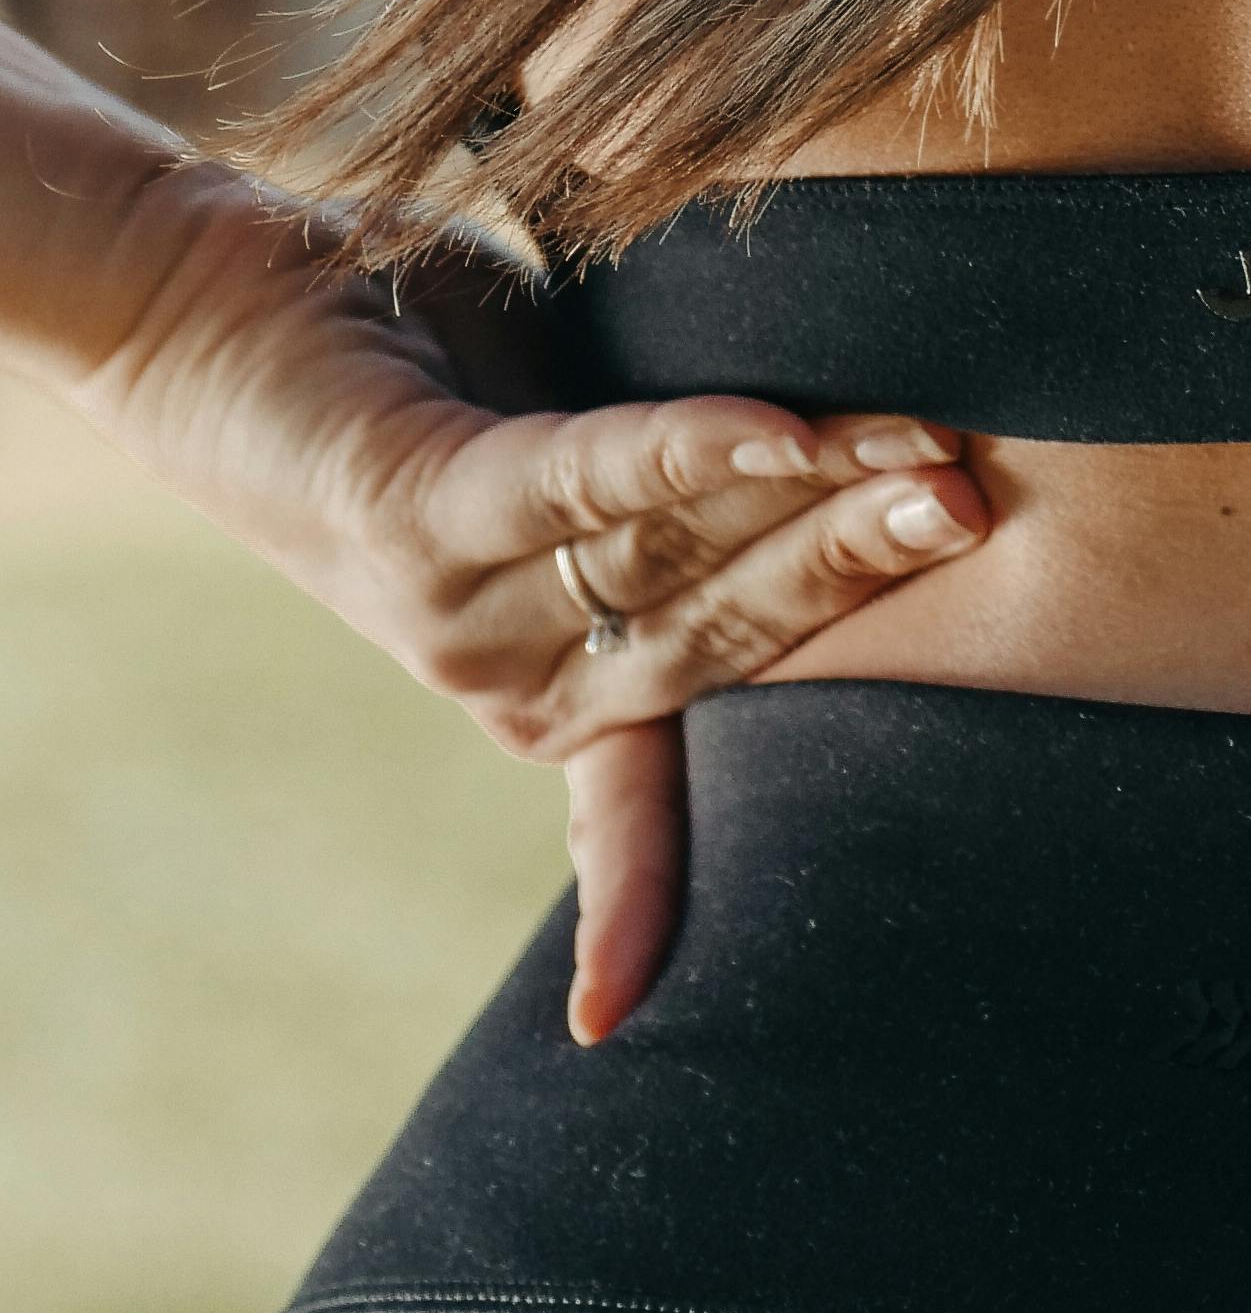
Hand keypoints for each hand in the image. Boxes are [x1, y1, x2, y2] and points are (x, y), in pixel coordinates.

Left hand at [59, 131, 988, 1041]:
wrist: (202, 302)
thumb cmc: (413, 359)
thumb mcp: (567, 430)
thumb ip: (689, 469)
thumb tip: (880, 440)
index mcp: (544, 683)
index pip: (665, 771)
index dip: (678, 870)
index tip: (643, 1011)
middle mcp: (503, 673)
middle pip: (727, 634)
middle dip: (867, 574)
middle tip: (987, 509)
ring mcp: (456, 603)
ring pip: (675, 556)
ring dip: (815, 499)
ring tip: (928, 454)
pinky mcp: (420, 504)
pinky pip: (580, 480)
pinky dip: (688, 452)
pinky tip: (781, 429)